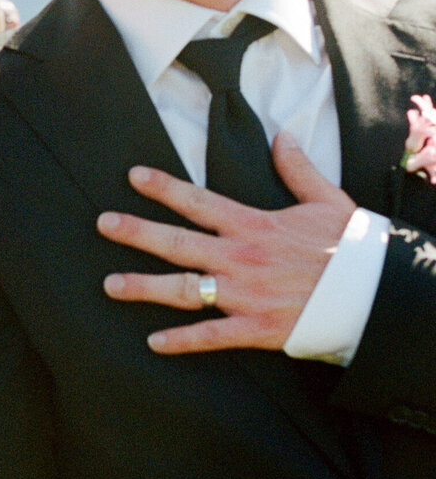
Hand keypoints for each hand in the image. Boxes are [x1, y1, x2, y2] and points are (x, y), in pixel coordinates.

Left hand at [97, 131, 355, 354]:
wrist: (373, 293)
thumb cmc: (349, 246)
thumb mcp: (326, 199)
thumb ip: (297, 169)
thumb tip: (283, 135)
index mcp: (254, 224)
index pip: (198, 201)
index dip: (164, 188)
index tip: (133, 177)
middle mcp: (240, 257)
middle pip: (177, 242)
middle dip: (137, 232)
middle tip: (103, 224)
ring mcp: (244, 294)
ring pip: (182, 289)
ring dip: (143, 287)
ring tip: (110, 284)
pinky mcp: (254, 328)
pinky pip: (210, 336)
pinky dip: (181, 341)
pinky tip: (153, 343)